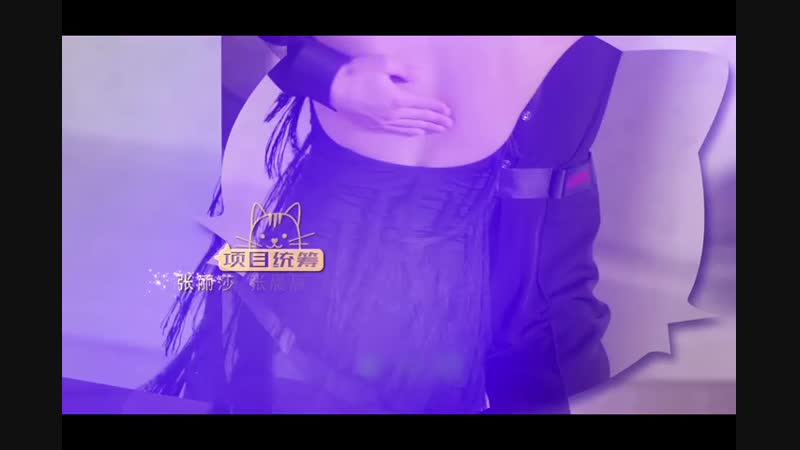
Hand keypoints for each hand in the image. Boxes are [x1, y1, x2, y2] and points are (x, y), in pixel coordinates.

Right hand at [329, 55, 453, 135]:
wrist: (333, 89)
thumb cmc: (357, 74)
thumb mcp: (383, 64)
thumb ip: (403, 70)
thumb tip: (419, 76)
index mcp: (397, 99)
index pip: (422, 105)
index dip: (436, 108)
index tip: (448, 111)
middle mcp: (393, 115)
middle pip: (420, 119)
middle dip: (436, 122)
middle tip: (449, 125)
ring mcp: (383, 123)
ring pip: (410, 128)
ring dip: (426, 129)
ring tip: (438, 131)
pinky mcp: (375, 127)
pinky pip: (397, 132)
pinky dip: (410, 133)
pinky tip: (416, 133)